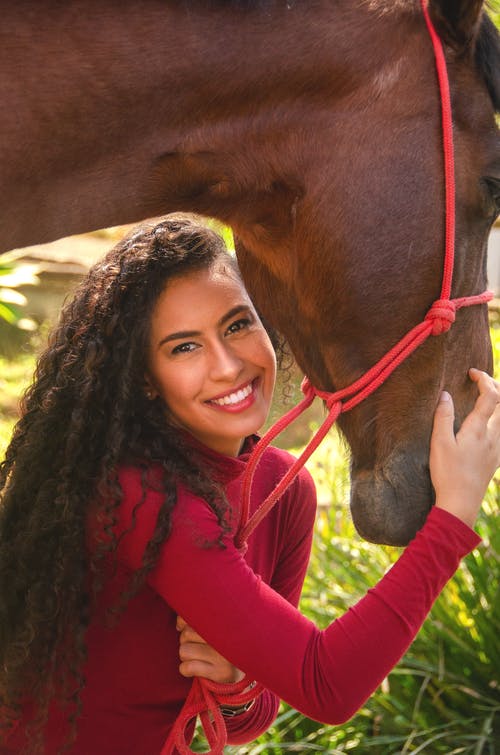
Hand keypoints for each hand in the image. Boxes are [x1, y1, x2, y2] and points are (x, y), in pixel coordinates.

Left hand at [177, 616, 244, 684]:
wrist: (244, 671)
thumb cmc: (221, 645)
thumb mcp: (212, 628)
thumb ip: (196, 620)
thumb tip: (179, 625)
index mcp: (223, 621)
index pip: (191, 617)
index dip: (184, 624)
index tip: (190, 630)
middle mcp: (226, 635)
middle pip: (185, 634)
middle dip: (187, 642)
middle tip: (199, 648)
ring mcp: (224, 654)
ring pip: (184, 651)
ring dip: (186, 657)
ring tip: (199, 658)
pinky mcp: (221, 672)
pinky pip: (187, 668)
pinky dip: (186, 670)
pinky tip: (197, 670)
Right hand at [430, 368, 499, 527]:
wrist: (461, 503)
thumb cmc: (447, 473)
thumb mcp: (439, 443)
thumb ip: (444, 417)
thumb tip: (446, 394)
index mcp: (478, 429)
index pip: (491, 396)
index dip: (484, 380)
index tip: (472, 373)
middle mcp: (493, 436)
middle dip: (496, 387)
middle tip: (481, 381)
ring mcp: (497, 448)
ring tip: (488, 396)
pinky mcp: (497, 459)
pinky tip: (491, 424)